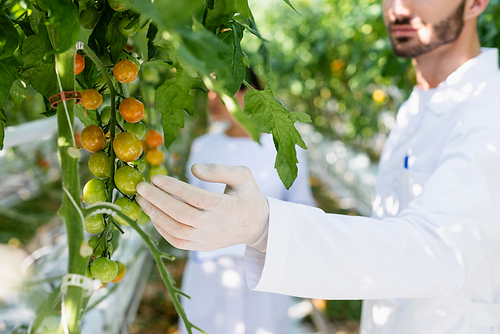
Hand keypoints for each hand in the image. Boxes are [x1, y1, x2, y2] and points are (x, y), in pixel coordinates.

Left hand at [136, 164, 269, 251]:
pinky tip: (153, 214)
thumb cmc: (247, 196)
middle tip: (141, 187)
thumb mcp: (243, 176)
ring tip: (142, 199)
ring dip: (155, 214)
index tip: (156, 178)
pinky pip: (176, 241)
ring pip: (176, 230)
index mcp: (227, 207)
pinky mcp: (201, 247)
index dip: (174, 188)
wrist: (256, 226)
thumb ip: (220, 170)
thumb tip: (192, 169)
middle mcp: (216, 226)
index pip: (195, 198)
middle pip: (181, 215)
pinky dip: (161, 229)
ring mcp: (208, 239)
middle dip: (157, 200)